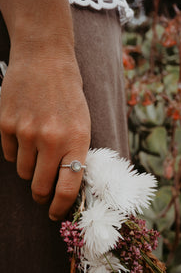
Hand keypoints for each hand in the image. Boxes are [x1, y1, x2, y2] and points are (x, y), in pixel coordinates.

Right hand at [0, 44, 90, 220]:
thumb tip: (66, 181)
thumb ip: (74, 152)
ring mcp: (26, 132)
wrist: (45, 59)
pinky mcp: (6, 124)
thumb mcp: (83, 122)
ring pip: (22, 171)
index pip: (68, 187)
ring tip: (35, 150)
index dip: (60, 206)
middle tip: (42, 193)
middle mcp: (51, 139)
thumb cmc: (69, 92)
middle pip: (39, 185)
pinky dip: (15, 151)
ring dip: (29, 168)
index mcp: (76, 139)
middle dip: (40, 195)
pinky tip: (23, 134)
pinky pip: (8, 153)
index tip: (55, 213)